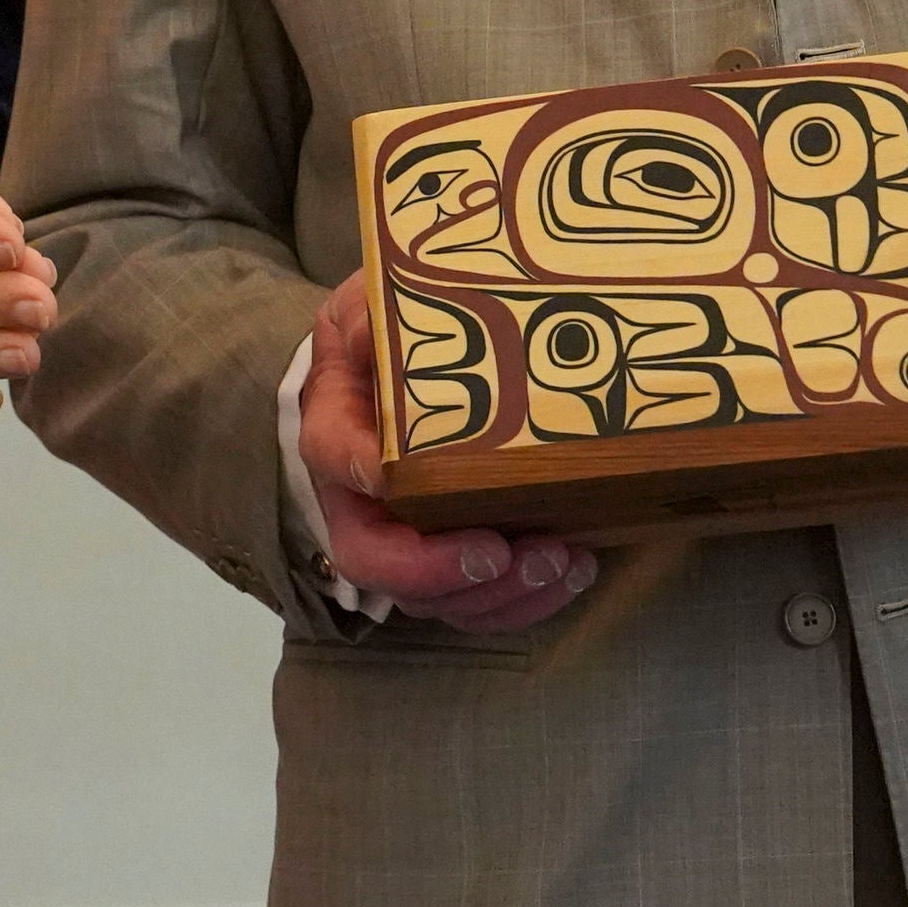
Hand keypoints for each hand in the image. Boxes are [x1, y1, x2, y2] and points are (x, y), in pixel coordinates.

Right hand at [295, 273, 596, 630]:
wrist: (402, 359)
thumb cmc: (389, 333)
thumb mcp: (370, 305)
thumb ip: (372, 316)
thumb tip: (373, 333)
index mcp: (337, 427)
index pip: (333, 456)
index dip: (363, 475)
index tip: (399, 481)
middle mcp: (360, 498)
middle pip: (377, 558)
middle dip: (440, 570)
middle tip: (503, 553)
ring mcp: (406, 538)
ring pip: (432, 597)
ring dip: (497, 595)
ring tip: (559, 562)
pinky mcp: (453, 558)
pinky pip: (478, 601)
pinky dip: (525, 600)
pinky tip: (574, 569)